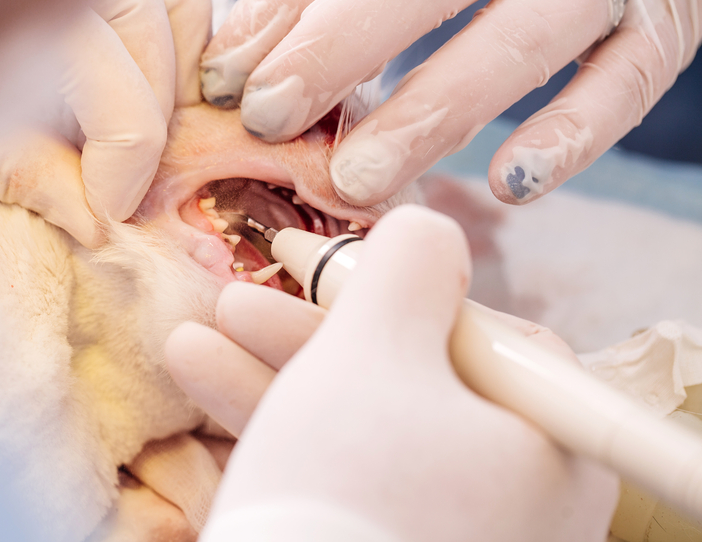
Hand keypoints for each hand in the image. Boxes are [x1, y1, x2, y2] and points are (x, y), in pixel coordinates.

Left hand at [0, 0, 211, 247]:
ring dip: (176, 69)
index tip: (111, 209)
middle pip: (154, 49)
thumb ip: (30, 177)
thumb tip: (97, 222)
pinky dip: (175, 20)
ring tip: (143, 117)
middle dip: (156, 122)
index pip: (122, 110)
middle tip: (131, 174)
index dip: (127, 172)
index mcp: (12, 18)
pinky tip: (143, 66)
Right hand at [166, 206, 617, 540]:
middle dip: (302, 334)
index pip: (471, 330)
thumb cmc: (354, 482)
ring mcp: (452, 530)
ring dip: (271, 378)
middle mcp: (515, 494)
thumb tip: (427, 225)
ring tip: (190, 342)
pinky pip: (341, 476)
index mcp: (546, 441)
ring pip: (359, 428)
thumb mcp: (375, 348)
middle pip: (404, 379)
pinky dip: (282, 432)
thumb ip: (409, 264)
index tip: (302, 259)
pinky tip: (208, 388)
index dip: (382, 284)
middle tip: (233, 298)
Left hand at [201, 0, 701, 205]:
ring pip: (516, 39)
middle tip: (267, 122)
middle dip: (334, 50)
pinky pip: (623, 84)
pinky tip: (510, 185)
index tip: (225, 77)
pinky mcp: (664, 25)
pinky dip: (572, 136)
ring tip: (357, 179)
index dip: (281, 4)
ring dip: (433, 112)